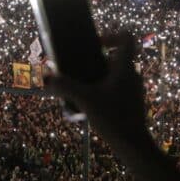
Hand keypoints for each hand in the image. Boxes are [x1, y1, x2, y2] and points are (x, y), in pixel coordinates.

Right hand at [45, 33, 151, 149]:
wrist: (133, 146)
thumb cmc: (114, 119)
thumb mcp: (85, 100)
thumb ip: (65, 86)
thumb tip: (46, 77)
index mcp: (125, 68)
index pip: (127, 38)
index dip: (112, 34)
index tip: (95, 44)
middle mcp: (132, 75)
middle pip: (117, 55)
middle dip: (97, 59)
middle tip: (80, 67)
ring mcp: (133, 89)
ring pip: (116, 73)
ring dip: (98, 75)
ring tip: (82, 87)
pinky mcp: (130, 102)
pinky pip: (116, 87)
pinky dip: (103, 89)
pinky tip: (90, 103)